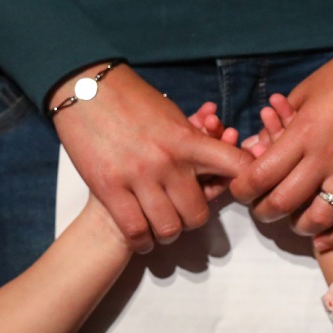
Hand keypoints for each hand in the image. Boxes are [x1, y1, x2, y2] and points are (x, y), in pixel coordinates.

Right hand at [50, 66, 250, 251]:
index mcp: (186, 140)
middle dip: (193, 219)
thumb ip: (194, 139)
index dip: (247, 182)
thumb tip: (222, 152)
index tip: (245, 190)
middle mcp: (166, 162)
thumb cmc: (131, 100)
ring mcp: (137, 177)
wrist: (85, 92)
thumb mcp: (170, 114)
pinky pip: (135, 231)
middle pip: (197, 214)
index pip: (234, 167)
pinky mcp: (108, 189)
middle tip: (185, 214)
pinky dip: (142, 240)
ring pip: (168, 228)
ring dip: (168, 232)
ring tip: (162, 226)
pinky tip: (142, 236)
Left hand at [230, 48, 332, 247]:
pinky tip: (324, 240)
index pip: (261, 175)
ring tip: (294, 222)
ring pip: (320, 216)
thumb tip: (258, 147)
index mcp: (302, 133)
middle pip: (284, 202)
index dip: (243, 189)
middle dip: (265, 212)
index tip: (240, 190)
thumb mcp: (305, 92)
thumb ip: (281, 125)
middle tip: (262, 209)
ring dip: (301, 226)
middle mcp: (324, 157)